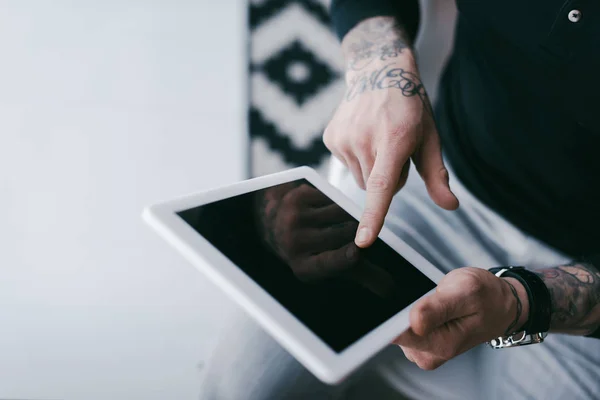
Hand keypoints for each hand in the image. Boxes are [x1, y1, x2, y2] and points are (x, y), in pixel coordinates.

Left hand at [254, 182, 358, 281]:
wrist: (274, 222)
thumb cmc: (309, 249)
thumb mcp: (328, 267)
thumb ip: (360, 276)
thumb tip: (390, 289)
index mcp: (304, 267)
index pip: (326, 263)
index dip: (342, 259)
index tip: (356, 253)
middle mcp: (295, 244)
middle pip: (344, 234)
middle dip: (359, 233)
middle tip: (362, 235)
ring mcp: (295, 219)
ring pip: (341, 213)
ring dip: (350, 217)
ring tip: (344, 222)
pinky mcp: (298, 198)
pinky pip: (333, 199)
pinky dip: (337, 204)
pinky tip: (329, 210)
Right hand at [323, 17, 458, 247]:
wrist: (378, 70)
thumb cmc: (410, 107)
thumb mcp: (430, 138)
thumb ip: (437, 176)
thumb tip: (451, 206)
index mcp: (394, 140)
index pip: (382, 186)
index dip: (373, 215)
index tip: (362, 240)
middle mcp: (365, 139)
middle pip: (376, 187)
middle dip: (388, 178)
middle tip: (394, 148)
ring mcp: (344, 138)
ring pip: (360, 178)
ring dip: (372, 168)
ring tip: (378, 139)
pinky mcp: (331, 138)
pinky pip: (347, 165)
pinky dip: (357, 157)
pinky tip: (363, 134)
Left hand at [393, 267, 528, 369]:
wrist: (500, 305)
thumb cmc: (487, 297)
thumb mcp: (466, 291)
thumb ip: (437, 307)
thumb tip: (413, 322)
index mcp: (439, 345)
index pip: (395, 335)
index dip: (389, 315)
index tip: (396, 300)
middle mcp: (427, 354)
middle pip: (391, 330)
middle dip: (400, 308)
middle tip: (425, 295)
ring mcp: (422, 350)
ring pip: (395, 325)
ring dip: (406, 308)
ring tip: (430, 299)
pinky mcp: (419, 342)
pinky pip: (402, 324)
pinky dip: (409, 310)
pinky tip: (426, 303)